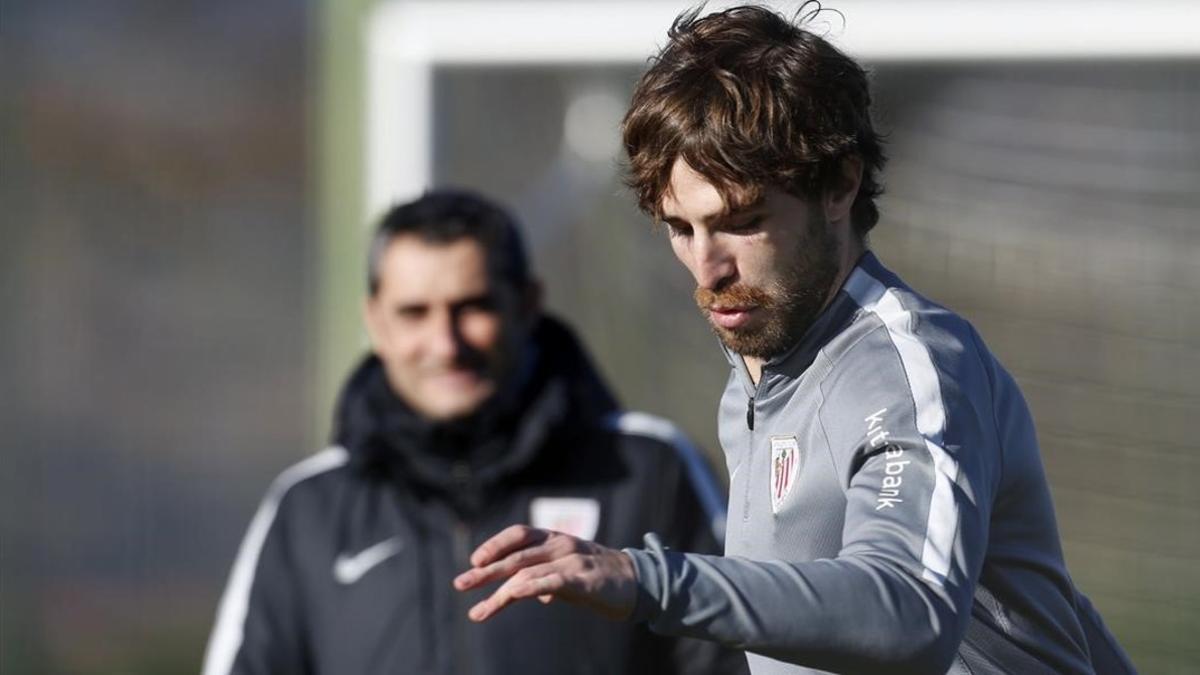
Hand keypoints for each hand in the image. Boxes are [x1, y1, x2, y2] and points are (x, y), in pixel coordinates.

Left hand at [452, 525, 636, 621]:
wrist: (639, 583)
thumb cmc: (599, 577)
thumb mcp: (568, 572)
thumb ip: (546, 577)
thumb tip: (528, 593)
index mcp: (555, 538)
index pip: (519, 534)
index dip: (495, 545)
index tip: (474, 561)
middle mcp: (561, 544)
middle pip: (516, 555)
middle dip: (485, 571)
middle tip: (460, 584)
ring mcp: (572, 560)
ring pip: (527, 572)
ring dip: (499, 592)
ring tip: (478, 611)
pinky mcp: (584, 579)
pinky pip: (552, 581)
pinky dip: (530, 588)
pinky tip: (512, 597)